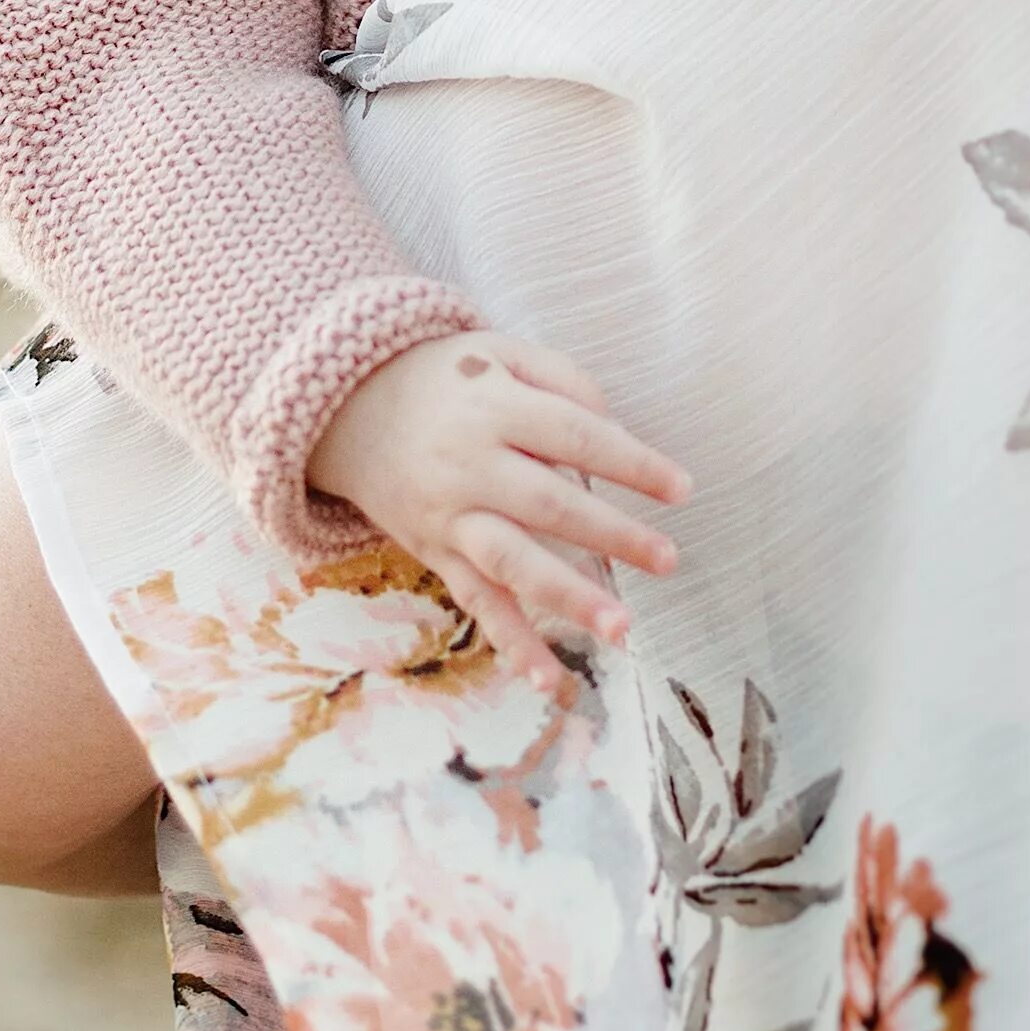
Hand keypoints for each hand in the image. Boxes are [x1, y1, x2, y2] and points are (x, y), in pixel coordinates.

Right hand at [307, 332, 690, 689]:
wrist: (347, 407)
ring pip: (512, 561)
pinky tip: (547, 678)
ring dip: (568, 597)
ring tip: (622, 627)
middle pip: (549, 503)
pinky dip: (511, 641)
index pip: (575, 434)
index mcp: (494, 407)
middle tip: (668, 560)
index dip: (631, 462)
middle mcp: (471, 464)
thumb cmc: (445, 377)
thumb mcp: (500, 352)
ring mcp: (450, 514)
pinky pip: (476, 600)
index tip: (682, 489)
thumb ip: (562, 380)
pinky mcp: (436, 552)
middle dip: (612, 534)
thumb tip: (615, 432)